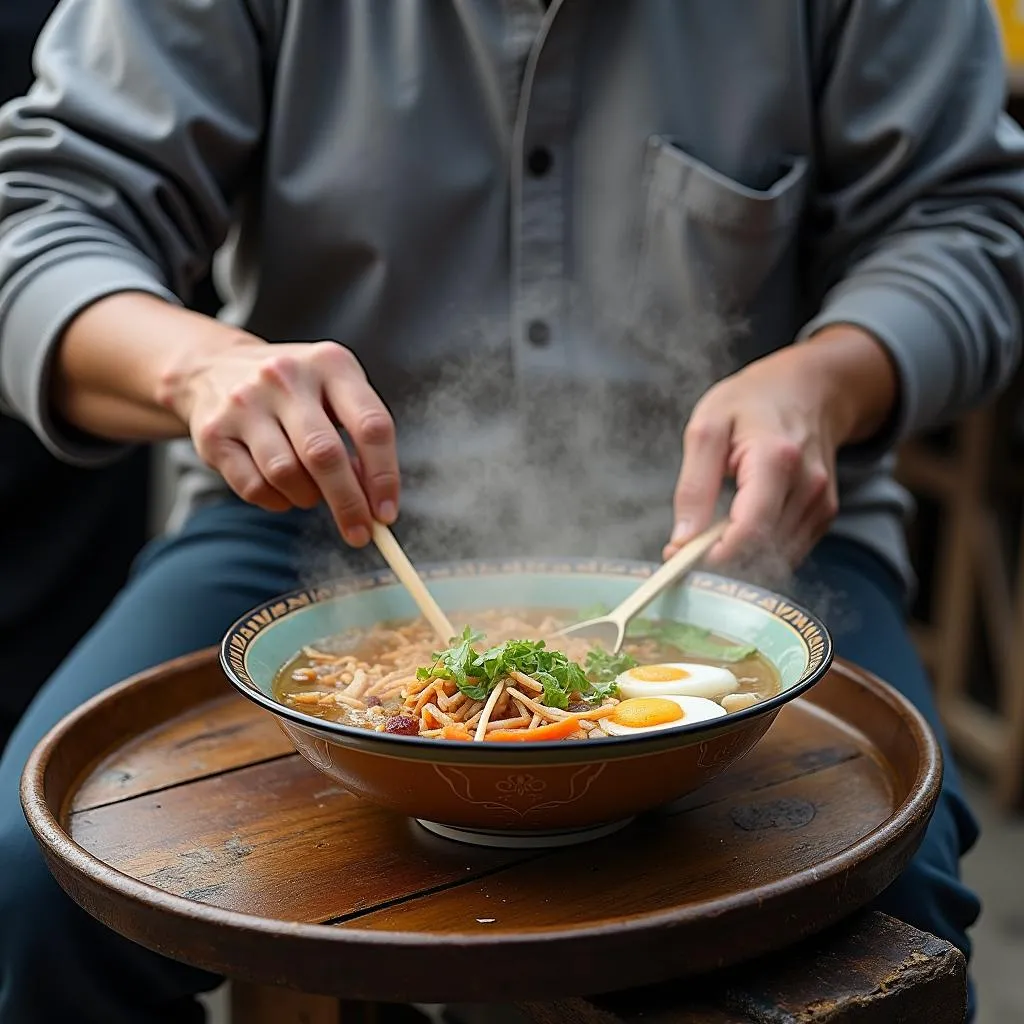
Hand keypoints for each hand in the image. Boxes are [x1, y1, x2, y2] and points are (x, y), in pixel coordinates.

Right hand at [162, 336, 397, 546]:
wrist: (214, 368)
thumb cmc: (296, 392)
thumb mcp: (335, 394)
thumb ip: (361, 439)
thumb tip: (375, 501)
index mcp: (331, 364)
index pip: (372, 426)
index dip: (384, 477)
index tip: (387, 515)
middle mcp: (286, 376)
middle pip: (325, 455)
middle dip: (348, 504)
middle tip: (360, 534)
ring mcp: (245, 402)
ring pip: (286, 474)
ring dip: (307, 498)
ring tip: (311, 492)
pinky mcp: (214, 432)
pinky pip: (254, 487)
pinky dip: (277, 501)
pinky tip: (282, 490)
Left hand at [663, 327, 896, 567]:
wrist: (807, 388)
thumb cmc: (753, 401)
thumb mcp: (707, 428)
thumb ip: (694, 486)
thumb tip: (683, 538)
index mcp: (776, 459)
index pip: (749, 530)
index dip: (713, 554)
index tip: (680, 554)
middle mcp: (808, 486)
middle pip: (761, 548)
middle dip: (720, 555)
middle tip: (688, 542)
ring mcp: (821, 502)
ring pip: (775, 555)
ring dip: (740, 552)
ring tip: (714, 526)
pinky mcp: (824, 513)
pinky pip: (788, 549)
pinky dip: (760, 547)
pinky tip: (742, 522)